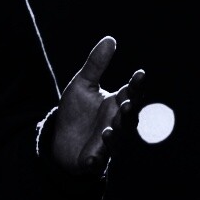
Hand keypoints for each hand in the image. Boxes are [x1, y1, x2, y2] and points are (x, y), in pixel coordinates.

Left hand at [50, 35, 145, 177]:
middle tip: (127, 102)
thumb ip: (96, 64)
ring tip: (109, 129)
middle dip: (128, 111)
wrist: (60, 139)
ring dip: (114, 136)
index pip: (131, 94)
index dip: (136, 85)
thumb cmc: (76, 111)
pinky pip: (96, 161)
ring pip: (115, 141)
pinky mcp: (92, 159)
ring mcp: (106, 143)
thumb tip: (110, 39)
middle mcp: (116, 124)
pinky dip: (95, 159)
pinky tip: (91, 158)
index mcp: (116, 104)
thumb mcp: (83, 84)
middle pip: (128, 118)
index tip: (139, 73)